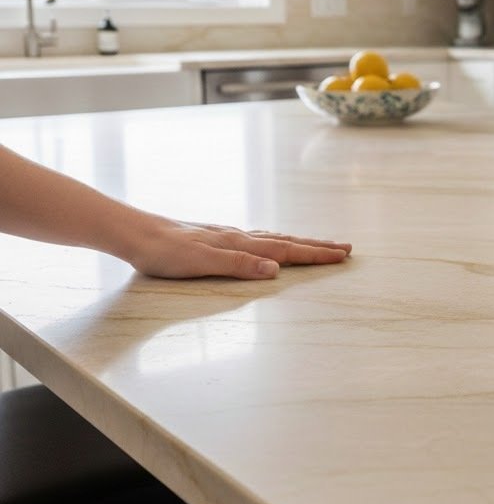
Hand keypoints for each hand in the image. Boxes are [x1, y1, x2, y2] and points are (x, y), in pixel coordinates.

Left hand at [122, 217, 350, 279]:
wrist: (137, 234)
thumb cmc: (165, 253)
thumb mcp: (201, 262)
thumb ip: (239, 264)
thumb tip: (275, 269)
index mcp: (240, 243)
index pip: (286, 250)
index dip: (316, 254)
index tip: (343, 254)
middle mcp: (240, 237)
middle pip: (287, 241)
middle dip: (318, 246)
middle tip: (346, 248)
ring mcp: (230, 237)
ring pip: (275, 239)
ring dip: (301, 243)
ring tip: (320, 244)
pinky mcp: (219, 239)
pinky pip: (260, 239)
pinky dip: (278, 242)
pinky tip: (274, 244)